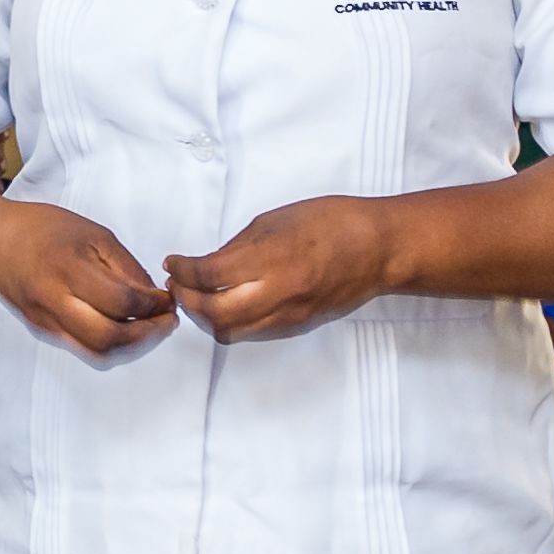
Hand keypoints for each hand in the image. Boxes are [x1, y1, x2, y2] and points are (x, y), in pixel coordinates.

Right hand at [0, 201, 173, 360]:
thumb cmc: (42, 229)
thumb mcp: (93, 233)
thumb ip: (126, 267)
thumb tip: (154, 297)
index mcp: (68, 267)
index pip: (121, 301)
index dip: (153, 305)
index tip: (167, 299)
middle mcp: (53, 300)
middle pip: (108, 337)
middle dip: (147, 334)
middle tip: (166, 321)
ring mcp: (46, 320)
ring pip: (97, 351)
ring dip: (131, 346)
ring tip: (150, 328)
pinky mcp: (43, 330)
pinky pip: (83, 347)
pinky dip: (111, 343)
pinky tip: (125, 328)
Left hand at [163, 195, 399, 342]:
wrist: (380, 248)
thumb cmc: (332, 222)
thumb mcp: (276, 220)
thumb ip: (238, 247)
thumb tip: (206, 265)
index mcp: (272, 257)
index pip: (210, 275)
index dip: (182, 271)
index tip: (173, 263)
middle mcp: (279, 292)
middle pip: (215, 314)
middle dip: (187, 301)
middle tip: (179, 285)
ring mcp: (290, 314)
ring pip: (232, 332)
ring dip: (207, 318)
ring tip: (198, 297)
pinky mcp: (299, 326)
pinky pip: (254, 333)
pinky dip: (233, 322)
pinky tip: (228, 304)